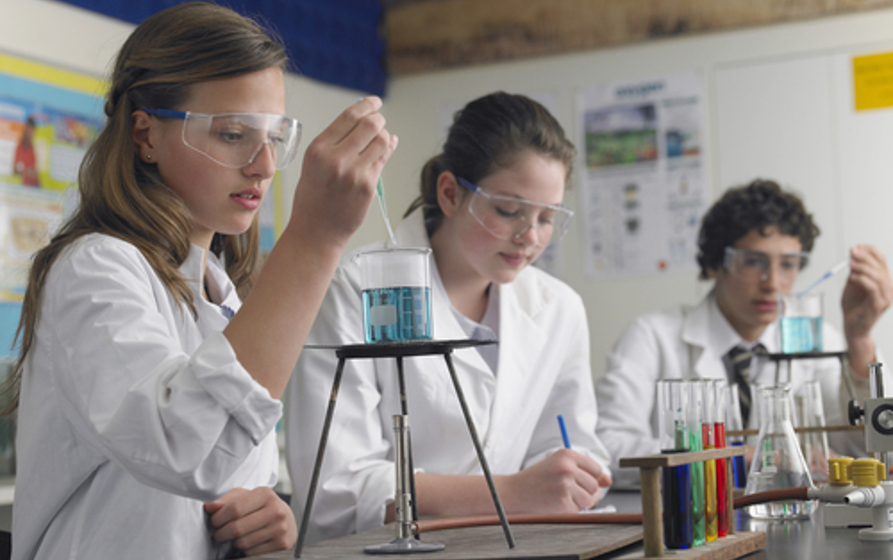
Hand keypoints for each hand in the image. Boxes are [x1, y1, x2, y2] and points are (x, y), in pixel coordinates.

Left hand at [204, 487, 296, 555]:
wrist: (287, 519)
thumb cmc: (261, 506)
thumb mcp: (245, 496)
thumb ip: (227, 500)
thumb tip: (209, 507)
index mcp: (265, 494)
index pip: (234, 508)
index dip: (218, 518)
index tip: (214, 521)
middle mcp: (276, 510)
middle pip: (236, 527)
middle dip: (221, 533)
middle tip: (218, 534)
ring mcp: (280, 528)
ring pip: (243, 542)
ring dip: (233, 542)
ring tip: (235, 536)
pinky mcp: (282, 544)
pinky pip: (251, 552)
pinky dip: (245, 549)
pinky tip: (248, 541)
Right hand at [287, 96, 397, 248]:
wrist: (316, 231)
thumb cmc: (313, 199)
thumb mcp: (314, 164)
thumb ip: (335, 143)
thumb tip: (362, 121)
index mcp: (318, 149)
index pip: (349, 116)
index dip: (367, 105)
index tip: (375, 102)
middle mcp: (336, 158)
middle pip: (370, 124)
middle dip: (379, 119)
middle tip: (379, 122)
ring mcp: (354, 173)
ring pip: (382, 140)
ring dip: (384, 136)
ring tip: (380, 139)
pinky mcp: (368, 186)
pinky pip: (384, 159)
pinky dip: (388, 150)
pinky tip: (387, 147)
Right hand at [501, 449, 611, 512]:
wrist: (514, 491)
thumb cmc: (537, 479)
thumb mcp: (559, 466)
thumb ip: (584, 471)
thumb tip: (608, 481)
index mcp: (567, 454)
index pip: (596, 469)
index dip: (591, 478)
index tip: (579, 482)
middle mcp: (567, 468)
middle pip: (595, 485)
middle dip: (585, 492)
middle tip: (565, 491)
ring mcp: (565, 485)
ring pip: (589, 498)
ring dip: (578, 502)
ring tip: (560, 496)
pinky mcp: (563, 503)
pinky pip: (579, 509)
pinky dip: (570, 510)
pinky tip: (556, 503)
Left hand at [841, 244, 892, 343]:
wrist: (852, 327)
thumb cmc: (853, 306)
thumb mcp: (852, 284)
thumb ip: (855, 271)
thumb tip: (854, 254)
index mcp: (884, 281)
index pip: (882, 261)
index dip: (871, 252)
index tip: (857, 246)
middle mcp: (888, 288)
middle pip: (880, 267)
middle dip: (865, 257)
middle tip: (852, 252)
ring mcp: (885, 297)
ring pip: (878, 277)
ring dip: (863, 267)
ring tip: (850, 264)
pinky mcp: (878, 305)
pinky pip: (872, 289)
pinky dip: (862, 280)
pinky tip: (852, 277)